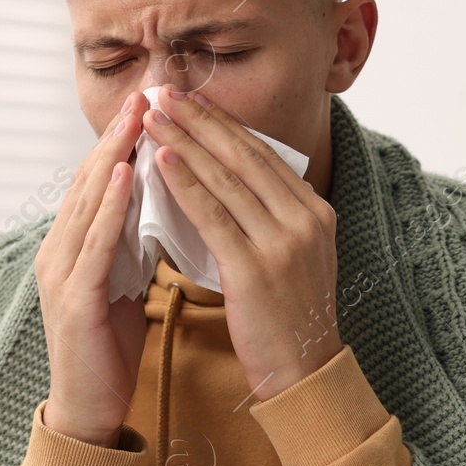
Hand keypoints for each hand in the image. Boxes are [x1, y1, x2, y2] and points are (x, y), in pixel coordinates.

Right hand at [34, 92, 149, 445]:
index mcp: (70, 249)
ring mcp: (59, 273)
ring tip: (137, 118)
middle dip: (117, 135)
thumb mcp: (123, 286)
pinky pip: (93, 241)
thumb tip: (159, 207)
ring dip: (113, 155)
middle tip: (146, 93)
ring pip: (88, 201)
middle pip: (88, 181)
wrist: (89, 410)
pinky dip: (111, 205)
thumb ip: (130, 246)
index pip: (96, 183)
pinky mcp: (72, 298)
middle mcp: (56, 252)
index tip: (150, 106)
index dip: (120, 142)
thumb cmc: (108, 350)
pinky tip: (127, 175)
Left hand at [141, 86, 340, 399]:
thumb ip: (268, 219)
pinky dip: (184, 184)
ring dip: (183, 141)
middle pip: (243, 155)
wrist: (305, 374)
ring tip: (151, 116)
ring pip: (226, 178)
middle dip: (199, 119)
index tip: (188, 98)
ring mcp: (284, 242)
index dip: (221, 122)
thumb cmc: (285, 320)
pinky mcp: (257, 269)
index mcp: (314, 211)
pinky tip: (160, 162)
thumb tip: (227, 183)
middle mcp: (306, 218)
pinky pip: (213, 216)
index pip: (261, 153)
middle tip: (163, 91)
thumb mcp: (290, 258)